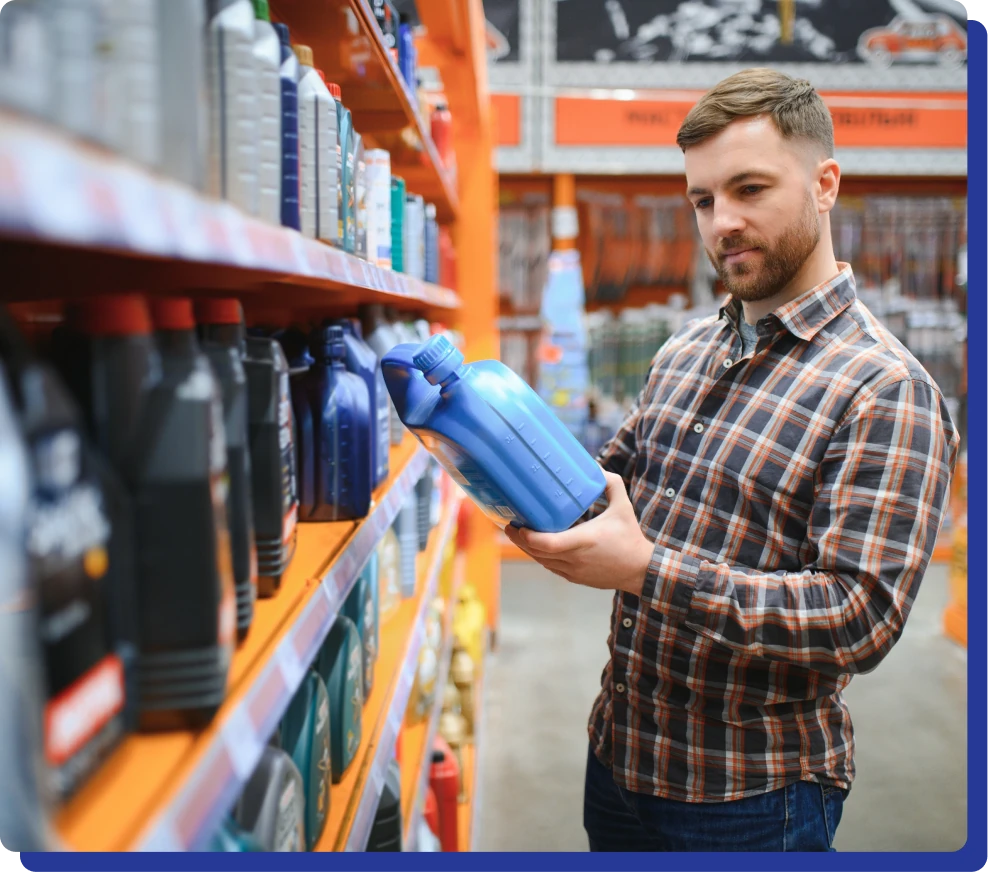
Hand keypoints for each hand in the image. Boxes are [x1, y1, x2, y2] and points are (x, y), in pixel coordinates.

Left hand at [503, 472, 652, 595]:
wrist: (640, 570)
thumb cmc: (630, 537)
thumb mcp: (623, 507)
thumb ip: (610, 484)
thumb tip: (596, 466)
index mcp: (585, 541)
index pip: (550, 544)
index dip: (530, 538)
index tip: (518, 525)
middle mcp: (576, 559)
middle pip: (538, 553)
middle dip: (520, 540)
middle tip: (509, 525)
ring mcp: (574, 571)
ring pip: (542, 562)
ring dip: (527, 549)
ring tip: (516, 534)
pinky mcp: (574, 578)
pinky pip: (550, 567)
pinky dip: (539, 557)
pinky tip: (533, 546)